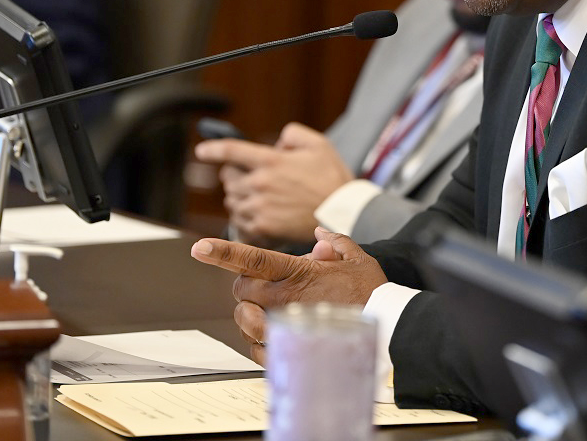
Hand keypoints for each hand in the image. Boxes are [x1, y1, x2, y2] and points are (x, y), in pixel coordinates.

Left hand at [191, 226, 385, 363]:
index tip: (199, 247)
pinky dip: (261, 341)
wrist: (387, 326)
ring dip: (250, 314)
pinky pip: (257, 348)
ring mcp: (284, 327)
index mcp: (298, 272)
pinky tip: (279, 335)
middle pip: (241, 290)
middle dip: (246, 287)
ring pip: (243, 320)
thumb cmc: (372, 292)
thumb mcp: (357, 258)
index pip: (253, 259)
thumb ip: (335, 243)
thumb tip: (319, 236)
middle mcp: (285, 299)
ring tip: (272, 312)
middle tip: (266, 288)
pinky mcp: (287, 351)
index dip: (223, 252)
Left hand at [196, 123, 354, 245]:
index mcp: (270, 161)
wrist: (343, 214)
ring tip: (257, 198)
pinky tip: (259, 215)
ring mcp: (260, 208)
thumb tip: (276, 143)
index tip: (202, 151)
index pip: (231, 150)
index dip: (212, 148)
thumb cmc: (332, 178)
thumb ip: (292, 134)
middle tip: (249, 177)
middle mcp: (260, 184)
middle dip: (234, 175)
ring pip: (231, 201)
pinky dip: (244, 218)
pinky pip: (239, 222)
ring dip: (239, 198)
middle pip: (227, 178)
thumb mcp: (318, 144)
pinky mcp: (263, 229)